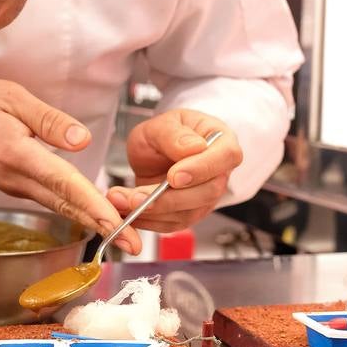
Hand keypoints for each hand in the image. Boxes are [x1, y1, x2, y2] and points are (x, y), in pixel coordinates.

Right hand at [0, 80, 140, 252]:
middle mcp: (17, 178)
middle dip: (102, 225)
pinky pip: (50, 199)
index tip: (116, 220)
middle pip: (66, 204)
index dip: (92, 203)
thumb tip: (81, 140)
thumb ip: (48, 119)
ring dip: (92, 219)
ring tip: (124, 231)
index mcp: (17, 154)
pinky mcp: (15, 186)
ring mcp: (15, 186)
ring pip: (60, 205)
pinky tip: (94, 210)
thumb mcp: (11, 97)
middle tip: (135, 243)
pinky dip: (75, 207)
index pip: (63, 182)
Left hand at [106, 109, 242, 231]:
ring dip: (152, 212)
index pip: (225, 157)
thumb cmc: (166, 133)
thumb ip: (174, 134)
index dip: (201, 169)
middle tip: (137, 197)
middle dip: (169, 198)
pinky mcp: (189, 213)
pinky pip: (172, 224)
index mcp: (222, 142)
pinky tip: (127, 212)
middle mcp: (219, 173)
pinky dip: (147, 221)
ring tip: (122, 201)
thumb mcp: (163, 123)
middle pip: (206, 192)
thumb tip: (192, 147)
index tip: (174, 176)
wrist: (156, 151)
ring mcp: (206, 197)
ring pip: (188, 213)